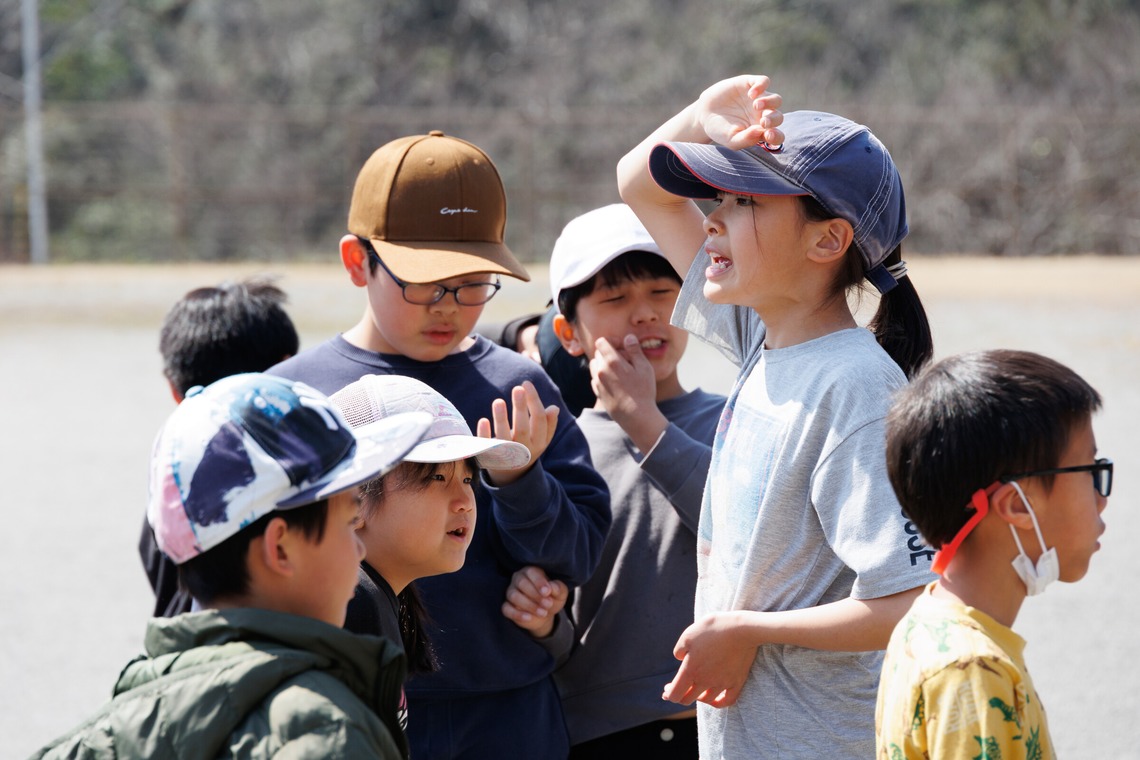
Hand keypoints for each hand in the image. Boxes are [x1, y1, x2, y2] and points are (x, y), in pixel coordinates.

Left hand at [477, 381, 558, 485]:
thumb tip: (554, 408)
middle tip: (517, 388)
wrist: (511, 474)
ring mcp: (506, 455)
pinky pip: (486, 447)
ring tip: (498, 401)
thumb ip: (547, 423)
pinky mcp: (489, 457)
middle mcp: (523, 450)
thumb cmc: (527, 446)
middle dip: (521, 408)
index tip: (526, 383)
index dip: (534, 401)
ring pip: (503, 438)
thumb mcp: (540, 437)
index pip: (539, 420)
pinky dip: (484, 435)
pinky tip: (483, 420)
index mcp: (538, 442)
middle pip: (522, 428)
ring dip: (501, 419)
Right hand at [501, 565, 567, 637]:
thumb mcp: (560, 594)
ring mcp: (511, 593)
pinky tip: (529, 617)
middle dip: (535, 594)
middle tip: (548, 604)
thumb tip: (553, 587)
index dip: (539, 582)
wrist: (545, 614)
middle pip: (521, 583)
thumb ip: (558, 588)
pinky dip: (517, 614)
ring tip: (543, 612)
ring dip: (529, 605)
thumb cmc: (552, 598)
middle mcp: (518, 579)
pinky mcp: (507, 607)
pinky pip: (506, 608)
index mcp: (531, 572)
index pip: (531, 572)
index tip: (547, 592)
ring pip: (514, 596)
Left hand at [590, 335, 666, 452]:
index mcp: (612, 361)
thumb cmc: (643, 391)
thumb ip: (635, 350)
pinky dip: (602, 377)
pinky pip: (595, 379)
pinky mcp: (598, 393)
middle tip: (624, 360)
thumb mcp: (644, 368)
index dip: (612, 341)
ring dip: (604, 364)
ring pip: (595, 366)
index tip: (622, 347)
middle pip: (598, 353)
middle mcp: (601, 370)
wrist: (636, 417)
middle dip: (609, 353)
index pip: (601, 342)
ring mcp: (597, 383)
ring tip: (619, 371)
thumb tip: (628, 337)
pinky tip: (615, 383)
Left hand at [663, 611, 757, 707]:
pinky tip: (714, 699)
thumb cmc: (712, 629)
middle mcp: (705, 681)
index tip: (667, 689)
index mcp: (690, 670)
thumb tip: (681, 659)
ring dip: (697, 697)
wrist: (741, 628)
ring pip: (706, 700)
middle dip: (680, 696)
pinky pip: (727, 701)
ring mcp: (722, 683)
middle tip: (678, 688)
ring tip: (695, 690)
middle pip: (688, 699)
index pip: (675, 694)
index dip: (669, 694)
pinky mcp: (737, 682)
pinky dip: (719, 703)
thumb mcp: (687, 635)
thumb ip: (679, 651)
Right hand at [696, 75, 783, 149]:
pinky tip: (751, 94)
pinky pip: (764, 81)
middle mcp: (763, 115)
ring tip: (756, 106)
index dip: (776, 136)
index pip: (776, 135)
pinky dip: (761, 86)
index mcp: (761, 131)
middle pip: (778, 117)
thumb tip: (760, 132)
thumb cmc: (720, 129)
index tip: (768, 136)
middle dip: (773, 120)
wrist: (705, 113)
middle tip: (763, 122)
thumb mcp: (730, 139)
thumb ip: (746, 139)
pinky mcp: (750, 84)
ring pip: (776, 99)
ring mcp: (759, 99)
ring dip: (769, 103)